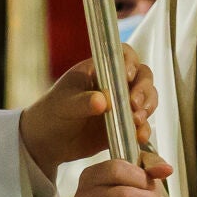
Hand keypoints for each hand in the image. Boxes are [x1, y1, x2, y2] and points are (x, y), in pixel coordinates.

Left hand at [21, 45, 156, 174]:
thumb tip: (103, 101)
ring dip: (148, 107)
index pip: (122, 54)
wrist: (49, 142)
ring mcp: (122, 104)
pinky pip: (142, 124)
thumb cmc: (52, 113)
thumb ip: (82, 102)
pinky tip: (139, 136)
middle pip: (142, 76)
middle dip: (143, 89)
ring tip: (136, 121)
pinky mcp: (125, 125)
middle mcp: (115, 83)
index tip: (127, 76)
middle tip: (134, 104)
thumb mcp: (64, 105)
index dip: (130, 61)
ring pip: (147, 98)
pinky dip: (144, 129)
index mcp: (99, 69)